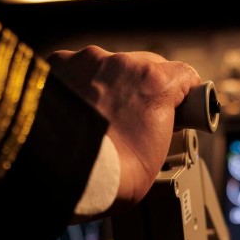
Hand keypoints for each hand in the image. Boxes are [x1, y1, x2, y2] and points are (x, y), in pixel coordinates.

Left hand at [47, 46, 201, 211]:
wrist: (59, 175)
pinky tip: (75, 115)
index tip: (176, 107)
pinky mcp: (57, 67)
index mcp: (153, 83)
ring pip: (107, 69)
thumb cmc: (109, 176)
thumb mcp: (156, 160)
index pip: (182, 75)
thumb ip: (162, 129)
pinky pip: (76, 72)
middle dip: (141, 92)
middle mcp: (120, 64)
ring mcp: (86, 63)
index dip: (180, 95)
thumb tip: (153, 127)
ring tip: (98, 123)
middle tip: (133, 122)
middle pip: (143, 68)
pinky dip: (78, 90)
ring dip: (107, 90)